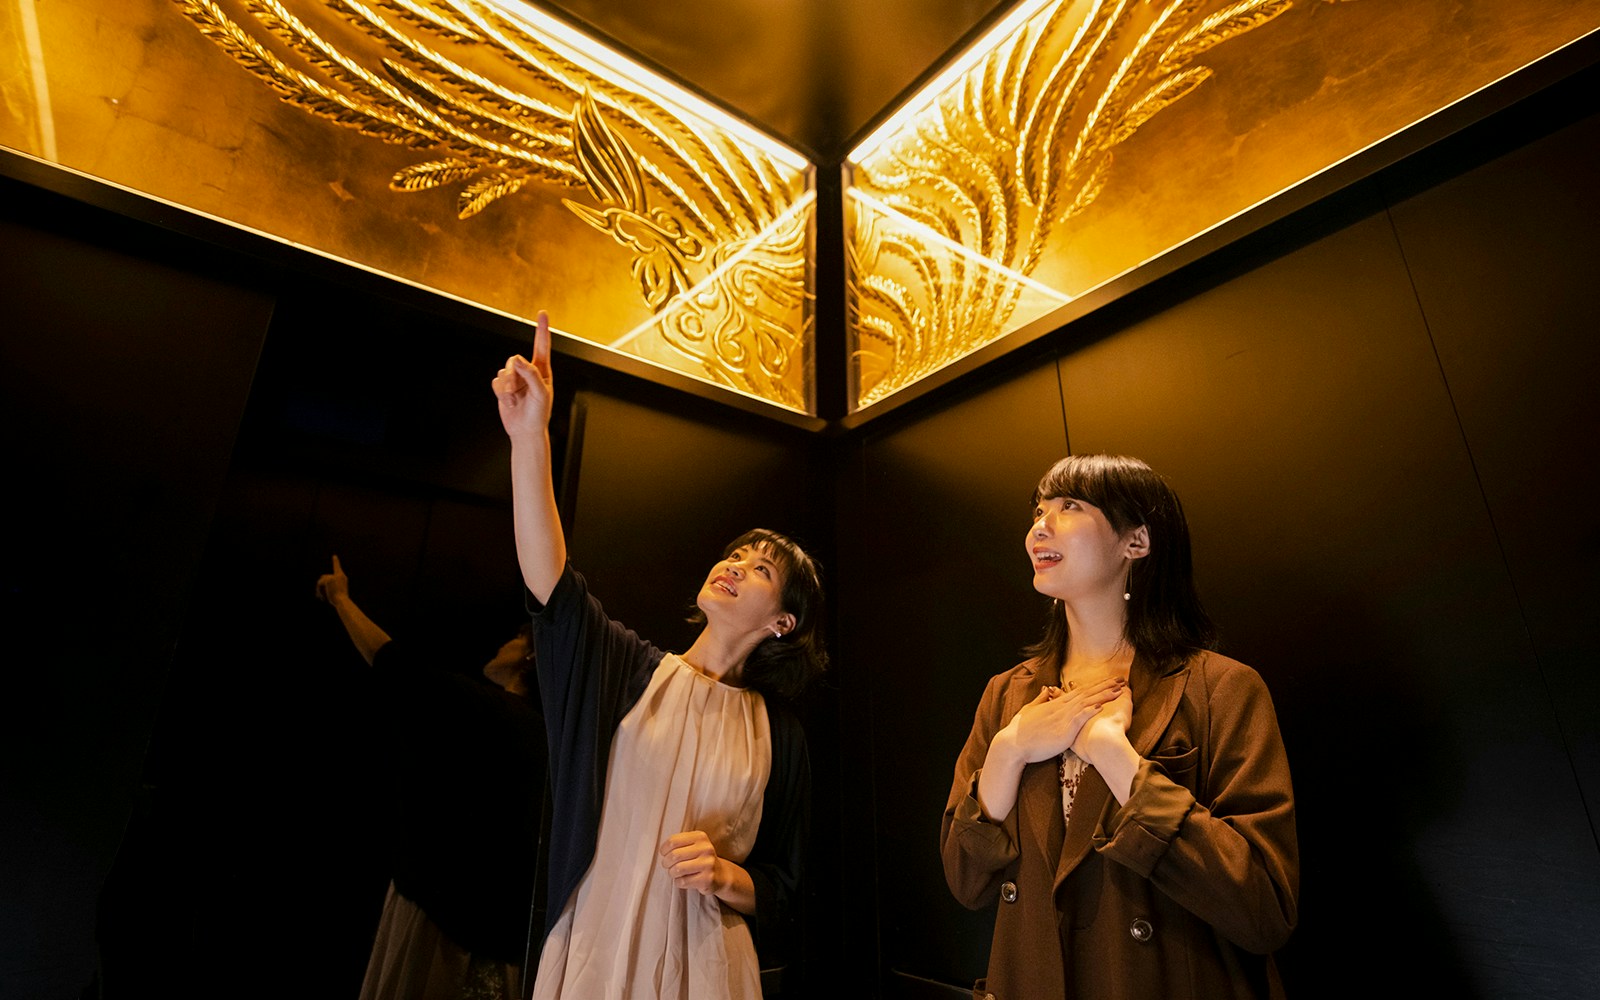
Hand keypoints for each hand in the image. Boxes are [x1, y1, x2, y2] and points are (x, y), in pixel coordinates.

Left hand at [315, 554, 348, 604]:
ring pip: (321, 581)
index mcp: (343, 578)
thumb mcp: (337, 592)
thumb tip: (321, 582)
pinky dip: (319, 590)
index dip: (335, 562)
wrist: (342, 601)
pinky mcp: (329, 579)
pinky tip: (322, 596)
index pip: (337, 567)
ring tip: (322, 597)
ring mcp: (334, 576)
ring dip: (319, 589)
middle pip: (324, 576)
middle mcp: (339, 575)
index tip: (334, 556)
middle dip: (320, 585)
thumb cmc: (340, 600)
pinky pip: (320, 583)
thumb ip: (331, 587)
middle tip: (320, 595)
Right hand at [492, 311, 553, 439]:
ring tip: (513, 399)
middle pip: (514, 360)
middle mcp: (528, 372)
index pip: (542, 345)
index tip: (542, 313)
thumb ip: (530, 374)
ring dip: (506, 387)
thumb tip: (517, 359)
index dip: (542, 329)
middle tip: (516, 390)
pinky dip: (500, 392)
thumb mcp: (541, 393)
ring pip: (504, 371)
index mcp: (543, 370)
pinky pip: (496, 381)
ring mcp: (515, 379)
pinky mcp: (504, 387)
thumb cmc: (539, 414)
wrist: (525, 431)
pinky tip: (508, 402)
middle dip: (512, 375)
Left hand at [659, 830, 722, 895]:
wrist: (720, 874)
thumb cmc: (700, 858)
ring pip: (677, 869)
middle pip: (674, 855)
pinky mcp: (707, 879)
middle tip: (667, 865)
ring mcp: (708, 864)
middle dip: (666, 862)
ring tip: (675, 872)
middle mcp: (706, 849)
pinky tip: (684, 879)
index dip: (664, 849)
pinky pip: (683, 882)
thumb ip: (679, 843)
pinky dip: (678, 882)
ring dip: (672, 873)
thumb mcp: (693, 844)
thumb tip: (662, 851)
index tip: (664, 853)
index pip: (673, 841)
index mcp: (700, 837)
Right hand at [1003, 675, 1125, 763]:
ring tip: (1118, 691)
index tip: (1110, 681)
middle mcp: (1060, 708)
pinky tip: (1100, 707)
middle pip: (1087, 693)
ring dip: (1103, 696)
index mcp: (1055, 704)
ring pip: (1086, 703)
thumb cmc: (1020, 730)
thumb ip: (1040, 699)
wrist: (1013, 744)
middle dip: (1105, 686)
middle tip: (1121, 680)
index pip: (1080, 691)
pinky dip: (1089, 712)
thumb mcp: (1029, 710)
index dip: (1096, 685)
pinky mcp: (1062, 730)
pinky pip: (1078, 719)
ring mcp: (1061, 718)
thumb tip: (1047, 689)